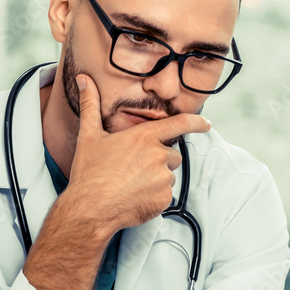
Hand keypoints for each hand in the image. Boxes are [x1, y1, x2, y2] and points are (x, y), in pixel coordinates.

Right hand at [67, 74, 211, 233]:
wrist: (90, 208)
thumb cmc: (89, 172)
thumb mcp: (89, 135)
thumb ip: (90, 105)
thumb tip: (83, 80)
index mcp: (144, 137)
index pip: (180, 123)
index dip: (197, 122)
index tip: (206, 124)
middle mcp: (158, 155)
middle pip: (172, 155)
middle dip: (159, 160)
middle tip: (134, 168)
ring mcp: (164, 178)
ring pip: (168, 175)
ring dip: (156, 178)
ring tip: (131, 183)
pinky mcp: (164, 198)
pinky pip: (165, 194)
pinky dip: (154, 195)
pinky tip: (135, 196)